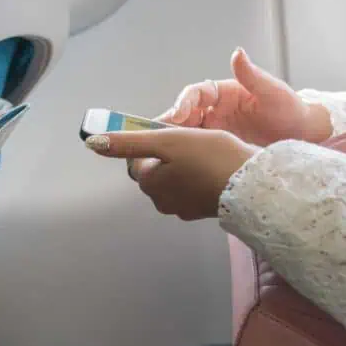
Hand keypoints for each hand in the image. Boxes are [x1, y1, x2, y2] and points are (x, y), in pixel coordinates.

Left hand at [85, 128, 258, 220]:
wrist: (253, 185)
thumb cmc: (210, 157)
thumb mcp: (167, 141)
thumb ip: (129, 142)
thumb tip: (92, 143)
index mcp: (149, 183)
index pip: (135, 160)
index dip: (149, 143)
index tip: (169, 134)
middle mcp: (160, 201)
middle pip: (153, 172)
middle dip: (164, 156)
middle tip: (188, 142)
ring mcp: (181, 209)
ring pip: (172, 181)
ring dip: (180, 167)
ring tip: (202, 153)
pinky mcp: (201, 211)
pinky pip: (190, 189)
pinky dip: (195, 178)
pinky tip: (211, 168)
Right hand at [159, 47, 331, 145]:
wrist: (305, 137)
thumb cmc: (291, 110)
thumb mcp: (273, 92)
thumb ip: (253, 75)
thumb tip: (237, 53)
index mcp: (225, 92)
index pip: (196, 93)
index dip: (183, 102)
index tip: (176, 114)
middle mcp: (216, 110)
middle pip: (185, 113)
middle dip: (170, 123)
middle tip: (159, 136)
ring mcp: (216, 130)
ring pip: (187, 132)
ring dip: (174, 139)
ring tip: (163, 151)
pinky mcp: (218, 148)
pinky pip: (197, 149)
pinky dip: (185, 153)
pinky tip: (179, 163)